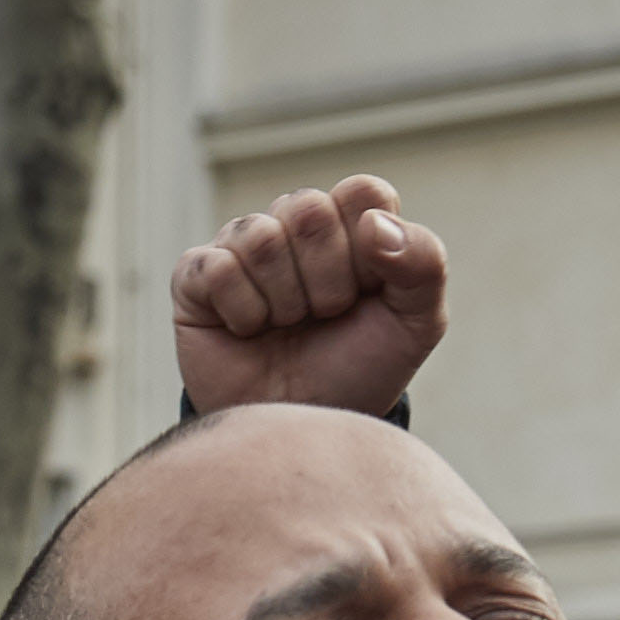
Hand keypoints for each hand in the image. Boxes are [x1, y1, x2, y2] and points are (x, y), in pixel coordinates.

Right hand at [174, 177, 448, 417]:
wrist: (304, 427)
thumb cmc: (359, 370)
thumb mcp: (415, 325)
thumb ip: (424, 264)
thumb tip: (375, 225)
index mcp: (350, 224)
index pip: (363, 192)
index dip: (370, 247)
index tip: (367, 292)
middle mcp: (294, 225)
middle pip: (309, 208)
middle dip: (327, 278)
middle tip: (325, 316)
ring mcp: (242, 246)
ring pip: (262, 238)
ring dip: (285, 301)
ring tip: (287, 327)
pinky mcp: (196, 276)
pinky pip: (218, 268)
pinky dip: (243, 312)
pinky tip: (248, 331)